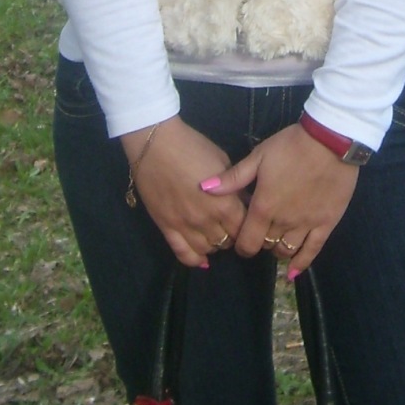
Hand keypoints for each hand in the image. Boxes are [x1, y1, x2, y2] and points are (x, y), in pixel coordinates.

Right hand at [123, 118, 247, 268]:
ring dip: (215, 245)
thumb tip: (245, 202)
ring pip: (207, 250)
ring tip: (215, 235)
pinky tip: (202, 258)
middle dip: (232, 235)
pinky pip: (183, 254)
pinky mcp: (166, 228)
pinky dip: (195, 260)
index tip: (246, 220)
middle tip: (230, 226)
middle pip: (227, 241)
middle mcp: (207, 219)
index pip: (244, 227)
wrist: (156, 143)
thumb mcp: (223, 162)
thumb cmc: (193, 147)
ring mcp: (185, 226)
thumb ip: (234, 186)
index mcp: (224, 202)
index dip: (247, 224)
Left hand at [202, 124, 358, 276]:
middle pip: (266, 245)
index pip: (246, 241)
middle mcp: (283, 222)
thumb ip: (233, 178)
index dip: (241, 245)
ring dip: (277, 250)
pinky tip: (293, 273)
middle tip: (260, 233)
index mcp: (263, 207)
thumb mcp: (258, 157)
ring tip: (275, 242)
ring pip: (286, 250)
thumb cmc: (290, 146)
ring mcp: (306, 225)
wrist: (329, 142)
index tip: (241, 240)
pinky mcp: (326, 224)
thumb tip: (204, 188)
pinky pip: (313, 250)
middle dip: (260, 242)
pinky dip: (301, 263)